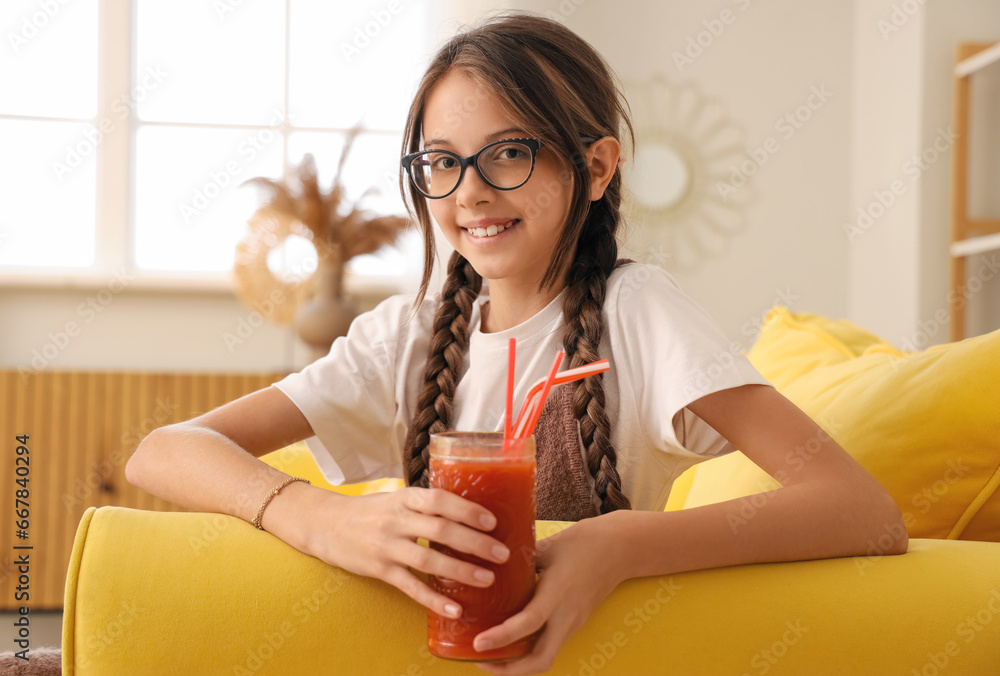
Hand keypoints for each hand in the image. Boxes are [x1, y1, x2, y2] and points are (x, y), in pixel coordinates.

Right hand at [299, 487, 511, 620]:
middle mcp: (396, 520)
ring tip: (487, 579)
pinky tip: (454, 609)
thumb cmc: (370, 511)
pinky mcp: (379, 569)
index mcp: (405, 498)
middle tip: (502, 553)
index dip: (467, 510)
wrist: (326, 524)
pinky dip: (433, 599)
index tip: (492, 521)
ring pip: (428, 559)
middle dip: (475, 543)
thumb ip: (425, 505)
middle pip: (441, 530)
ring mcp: (386, 546)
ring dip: (461, 570)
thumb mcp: (396, 498)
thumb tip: (470, 512)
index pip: (440, 500)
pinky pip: (410, 586)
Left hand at [471, 513, 628, 675]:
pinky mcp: (575, 622)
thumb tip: (490, 565)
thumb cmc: (585, 541)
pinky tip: (511, 637)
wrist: (622, 548)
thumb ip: (521, 560)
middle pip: (541, 660)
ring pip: (546, 655)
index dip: (502, 638)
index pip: (529, 623)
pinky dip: (529, 648)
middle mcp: (567, 615)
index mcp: (559, 592)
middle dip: (510, 670)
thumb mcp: (549, 546)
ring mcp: (573, 622)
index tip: (478, 644)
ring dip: (518, 663)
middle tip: (481, 661)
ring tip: (490, 654)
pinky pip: (550, 643)